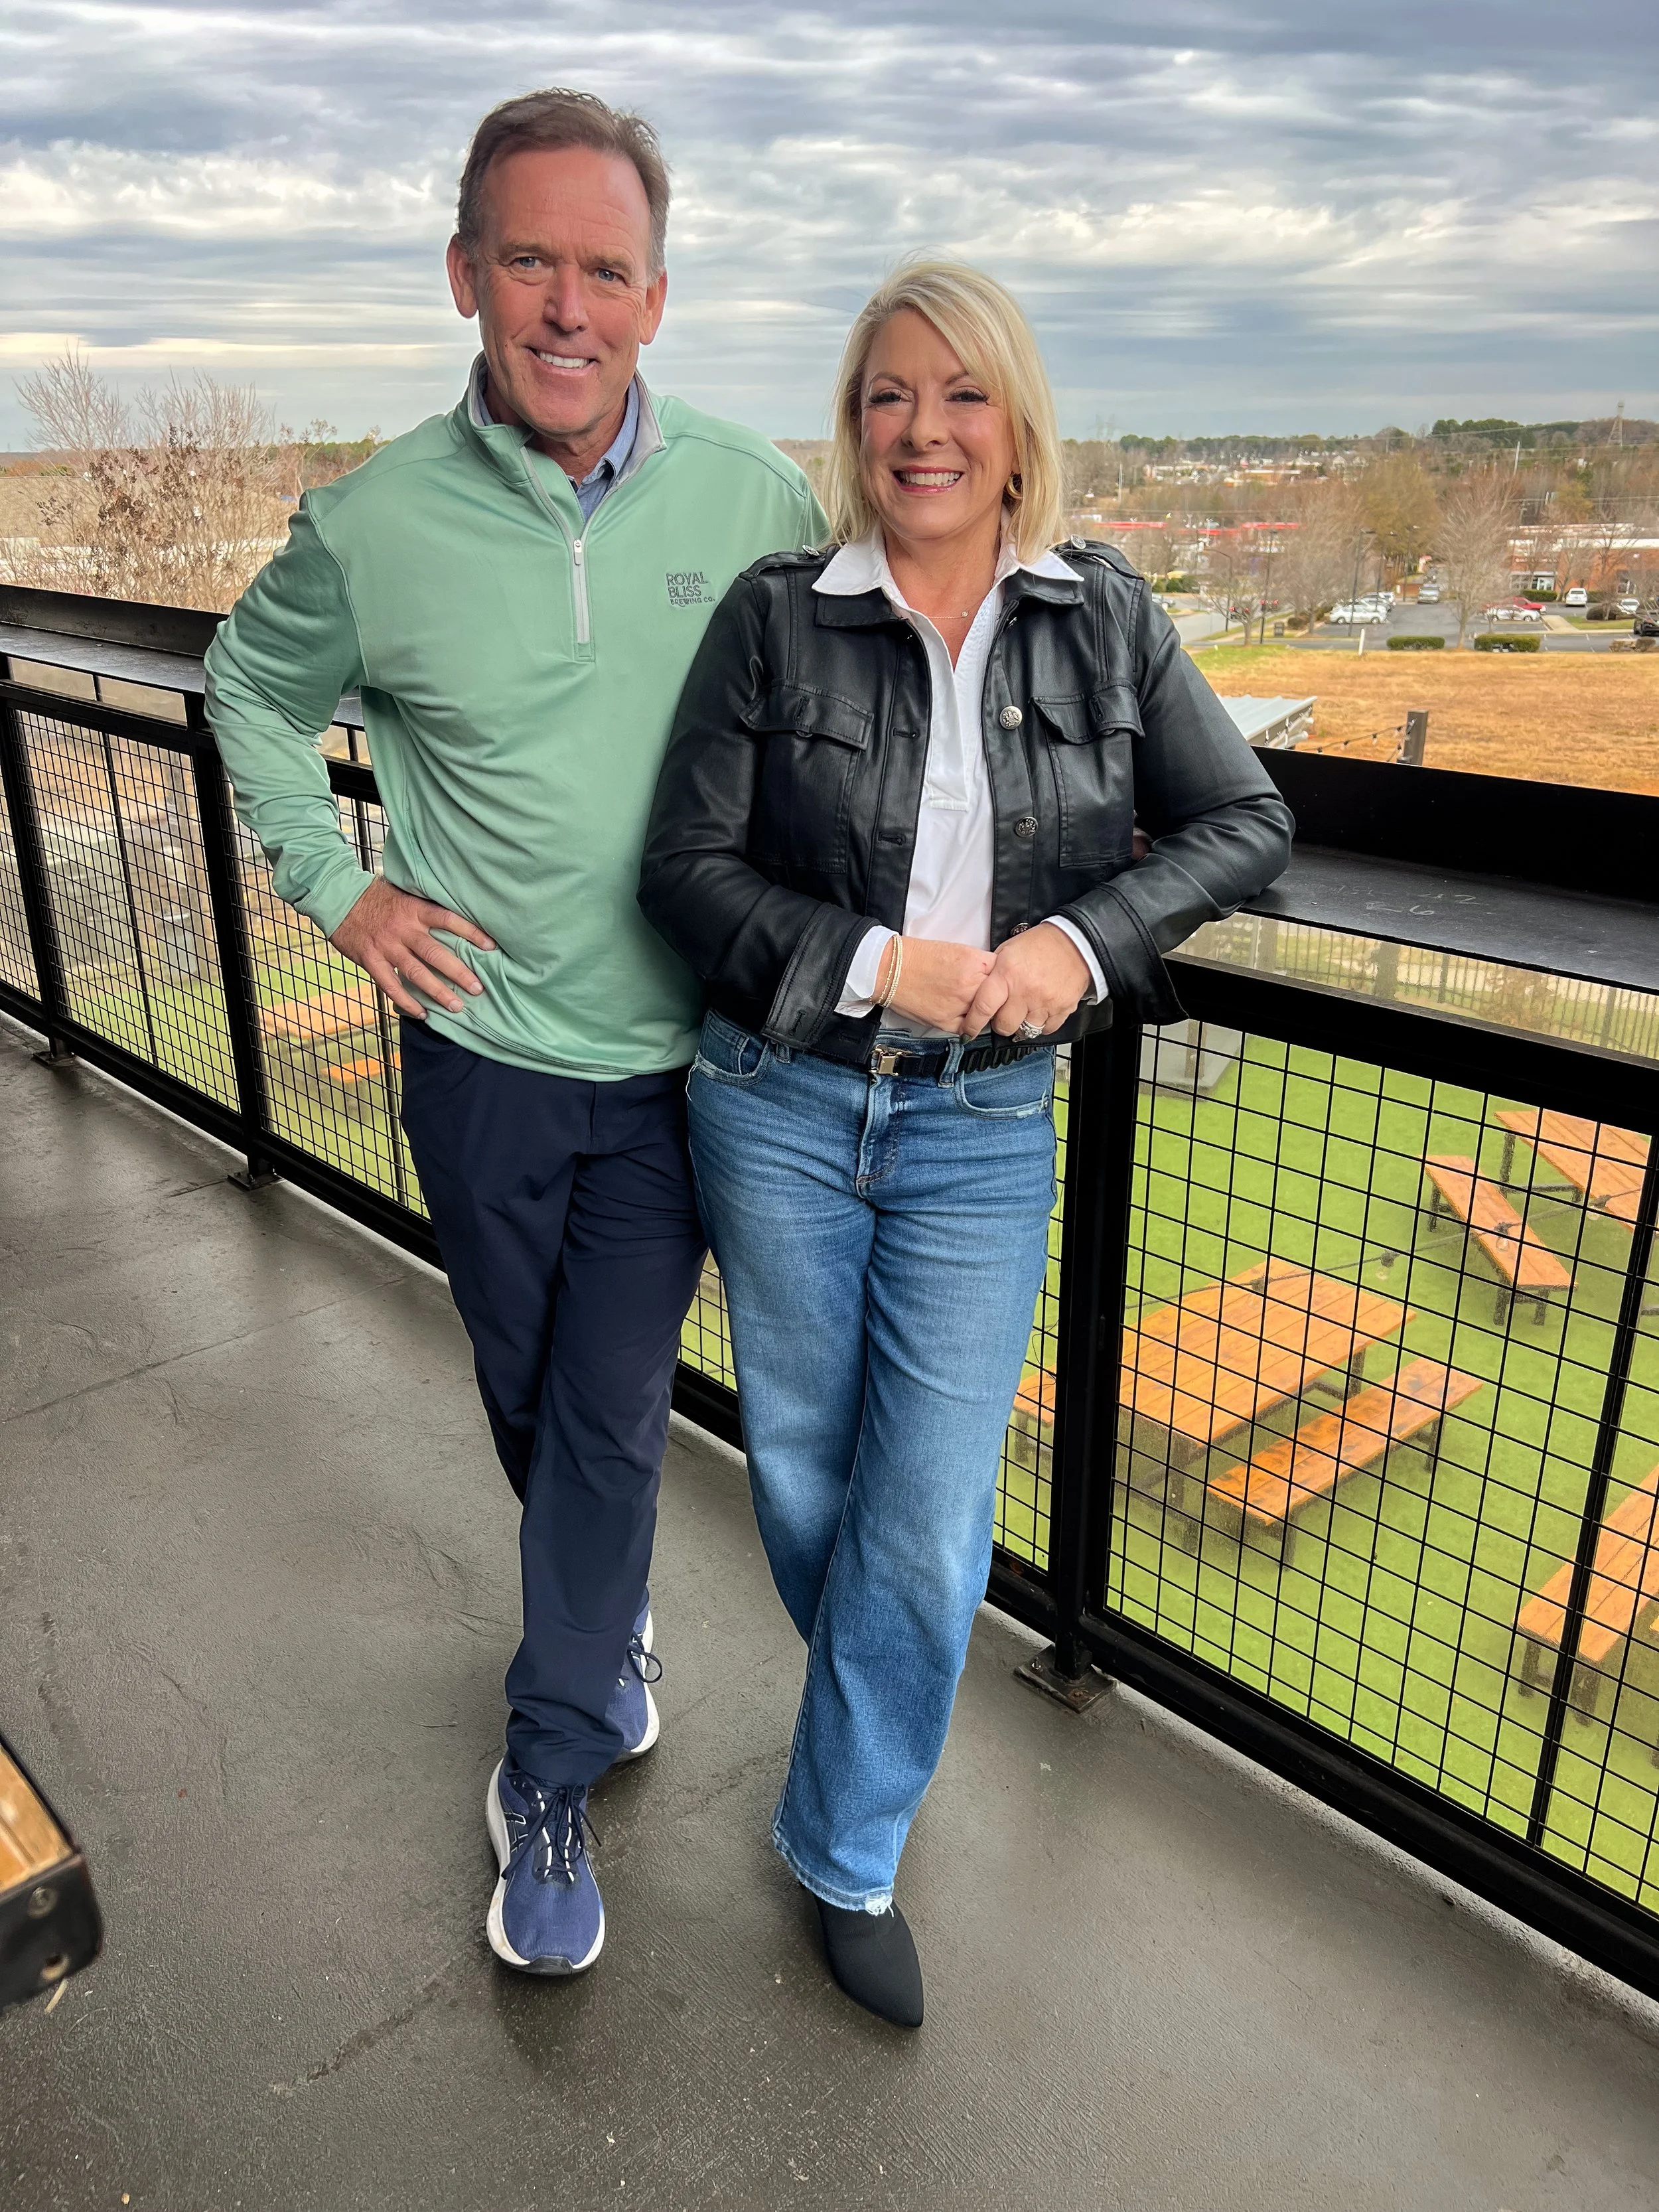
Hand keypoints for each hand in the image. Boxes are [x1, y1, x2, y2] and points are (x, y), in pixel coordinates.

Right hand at [329, 876, 495, 1019]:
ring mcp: (386, 946)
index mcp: (414, 909)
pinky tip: (422, 1013)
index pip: (448, 920)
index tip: (491, 947)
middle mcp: (402, 929)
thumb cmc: (375, 895)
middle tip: (478, 988)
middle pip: (435, 953)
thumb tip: (455, 915)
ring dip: (437, 992)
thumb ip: (424, 906)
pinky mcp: (370, 960)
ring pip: (416, 973)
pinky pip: (390, 986)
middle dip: (459, 973)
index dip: (471, 933)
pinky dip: (406, 1001)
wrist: (337, 897)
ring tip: (457, 1006)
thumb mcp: (403, 892)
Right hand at [882, 936, 995, 1031]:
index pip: (1003, 974)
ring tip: (973, 1005)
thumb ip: (979, 963)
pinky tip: (963, 1016)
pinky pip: (968, 1029)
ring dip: (983, 1012)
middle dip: (995, 996)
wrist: (890, 968)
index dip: (1000, 977)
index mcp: (974, 963)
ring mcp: (959, 1006)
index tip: (997, 980)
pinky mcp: (946, 1022)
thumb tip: (993, 976)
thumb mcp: (957, 949)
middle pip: (999, 996)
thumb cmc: (918, 957)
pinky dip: (968, 1025)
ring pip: (986, 1015)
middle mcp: (970, 985)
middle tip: (987, 994)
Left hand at [963, 923, 1090, 1039]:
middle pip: (1004, 1025)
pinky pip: (1046, 1029)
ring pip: (1026, 1030)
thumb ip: (993, 974)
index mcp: (1008, 974)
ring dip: (1022, 1024)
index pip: (983, 1007)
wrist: (1075, 942)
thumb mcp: (1007, 951)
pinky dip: (1041, 1024)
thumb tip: (979, 995)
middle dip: (1001, 1023)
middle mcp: (1026, 991)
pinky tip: (1040, 1010)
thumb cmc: (1039, 944)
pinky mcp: (1063, 1009)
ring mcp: (1045, 1002)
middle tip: (1004, 1013)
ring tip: (1024, 1010)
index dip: (973, 1023)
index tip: (969, 1030)